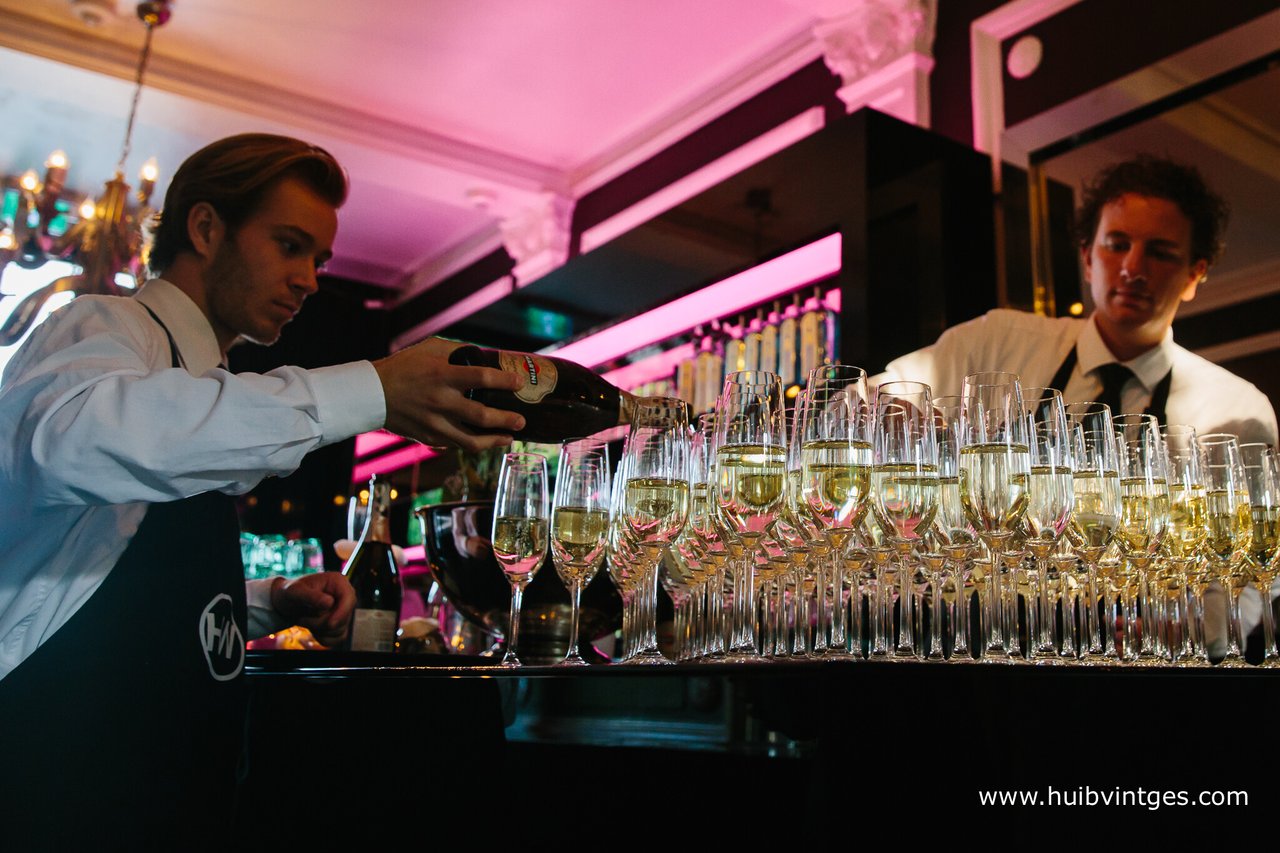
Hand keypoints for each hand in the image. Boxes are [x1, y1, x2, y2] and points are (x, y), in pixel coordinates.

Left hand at [269, 572, 355, 647]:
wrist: (286, 603)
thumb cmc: (289, 593)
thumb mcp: (294, 591)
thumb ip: (311, 596)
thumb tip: (330, 603)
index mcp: (337, 582)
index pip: (349, 598)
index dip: (342, 613)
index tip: (329, 624)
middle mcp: (343, 595)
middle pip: (344, 618)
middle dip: (322, 623)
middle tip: (303, 619)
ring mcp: (343, 610)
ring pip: (340, 630)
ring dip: (320, 631)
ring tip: (305, 620)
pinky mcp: (339, 624)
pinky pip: (338, 638)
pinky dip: (324, 638)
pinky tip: (313, 629)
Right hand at [373, 337, 525, 451]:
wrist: (372, 394)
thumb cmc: (403, 367)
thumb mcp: (429, 349)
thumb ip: (457, 351)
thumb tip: (485, 355)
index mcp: (443, 375)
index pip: (482, 378)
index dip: (505, 381)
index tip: (520, 383)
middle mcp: (441, 401)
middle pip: (482, 416)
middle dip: (507, 420)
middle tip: (522, 420)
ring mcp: (435, 423)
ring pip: (472, 441)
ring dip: (495, 441)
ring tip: (509, 438)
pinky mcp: (429, 438)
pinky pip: (457, 445)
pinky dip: (475, 445)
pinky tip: (486, 441)